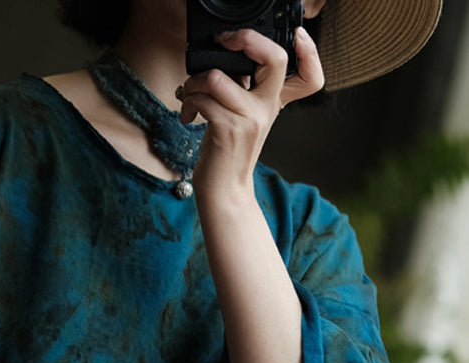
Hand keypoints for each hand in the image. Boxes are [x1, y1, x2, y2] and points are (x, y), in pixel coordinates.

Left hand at [179, 25, 324, 195]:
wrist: (223, 190)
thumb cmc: (226, 152)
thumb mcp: (243, 117)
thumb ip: (243, 88)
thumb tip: (224, 58)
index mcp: (273, 102)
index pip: (310, 76)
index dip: (310, 51)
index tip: (296, 35)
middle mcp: (267, 108)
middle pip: (274, 57)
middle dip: (243, 40)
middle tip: (222, 44)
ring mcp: (249, 119)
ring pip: (217, 77)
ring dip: (194, 82)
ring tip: (189, 95)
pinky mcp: (228, 129)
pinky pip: (203, 98)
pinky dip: (188, 101)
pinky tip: (188, 113)